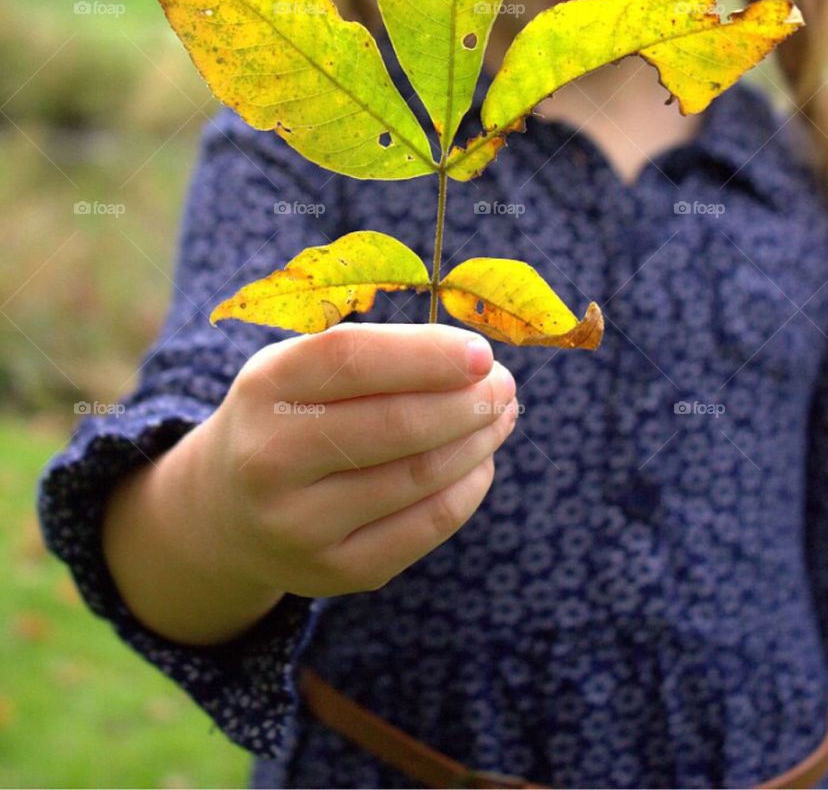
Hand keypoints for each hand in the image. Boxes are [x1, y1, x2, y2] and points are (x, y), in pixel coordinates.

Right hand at [183, 323, 517, 598]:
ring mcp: (300, 524)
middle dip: (468, 401)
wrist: (225, 513)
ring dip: (478, 440)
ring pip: (420, 475)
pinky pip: (426, 525)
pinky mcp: (335, 572)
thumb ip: (372, 352)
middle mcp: (272, 458)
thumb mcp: (297, 367)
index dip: (427, 354)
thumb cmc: (286, 417)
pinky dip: (468, 487)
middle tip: (504, 385)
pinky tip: (479, 462)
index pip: (354, 359)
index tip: (482, 352)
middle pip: (397, 424)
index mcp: (264, 387)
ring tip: (499, 415)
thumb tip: (474, 358)